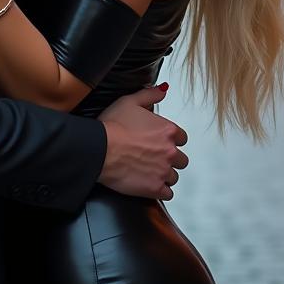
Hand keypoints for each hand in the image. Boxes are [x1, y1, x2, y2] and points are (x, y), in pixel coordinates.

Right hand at [97, 86, 188, 200]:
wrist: (100, 149)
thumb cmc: (113, 125)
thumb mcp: (130, 101)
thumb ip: (150, 95)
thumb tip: (163, 89)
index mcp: (168, 131)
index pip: (182, 138)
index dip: (171, 140)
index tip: (160, 142)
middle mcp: (170, 151)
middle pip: (181, 160)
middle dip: (170, 159)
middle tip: (154, 158)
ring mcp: (163, 171)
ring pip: (174, 177)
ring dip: (164, 175)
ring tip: (149, 171)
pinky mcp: (155, 189)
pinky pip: (167, 194)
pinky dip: (160, 191)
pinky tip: (149, 184)